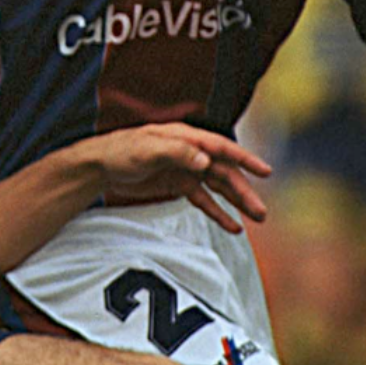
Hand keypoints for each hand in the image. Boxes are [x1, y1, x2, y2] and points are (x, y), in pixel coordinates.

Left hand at [74, 122, 271, 233]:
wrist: (100, 166)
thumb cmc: (121, 151)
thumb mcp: (147, 150)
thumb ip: (177, 153)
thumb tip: (206, 161)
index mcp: (185, 138)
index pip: (221, 148)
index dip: (244, 159)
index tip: (265, 171)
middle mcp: (190, 153)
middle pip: (223, 172)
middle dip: (244, 191)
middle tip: (261, 211)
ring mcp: (185, 169)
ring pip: (218, 187)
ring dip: (236, 202)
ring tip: (256, 219)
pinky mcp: (178, 185)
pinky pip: (203, 200)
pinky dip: (218, 212)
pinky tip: (232, 226)